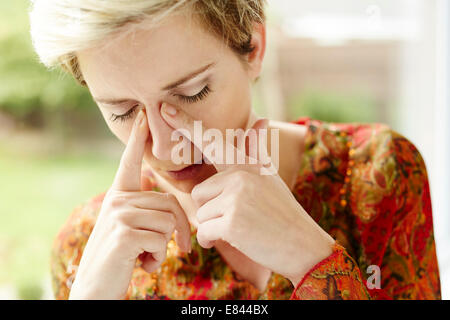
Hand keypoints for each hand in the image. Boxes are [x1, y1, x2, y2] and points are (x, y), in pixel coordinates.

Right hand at [69, 109, 191, 299]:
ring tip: (144, 256)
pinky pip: (162, 240)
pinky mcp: (125, 232)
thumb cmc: (117, 259)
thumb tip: (169, 209)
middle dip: (180, 232)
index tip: (143, 115)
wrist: (96, 287)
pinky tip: (141, 264)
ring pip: (169, 222)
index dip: (137, 139)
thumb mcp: (128, 229)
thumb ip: (143, 213)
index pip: (129, 163)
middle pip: (170, 204)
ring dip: (163, 247)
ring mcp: (119, 214)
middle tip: (174, 250)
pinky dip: (157, 258)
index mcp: (119, 196)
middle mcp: (117, 200)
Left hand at [161, 105, 334, 286]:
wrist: (303, 243)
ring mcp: (236, 197)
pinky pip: (204, 232)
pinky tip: (234, 239)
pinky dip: (212, 241)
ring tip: (240, 229)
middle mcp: (239, 175)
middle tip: (238, 217)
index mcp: (246, 165)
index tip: (164, 108)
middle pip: (199, 193)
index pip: (212, 142)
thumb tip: (261, 120)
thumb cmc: (282, 211)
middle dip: (212, 210)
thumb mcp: (269, 177)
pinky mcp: (231, 221)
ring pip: (200, 213)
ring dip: (214, 227)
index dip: (186, 125)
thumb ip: (256, 152)